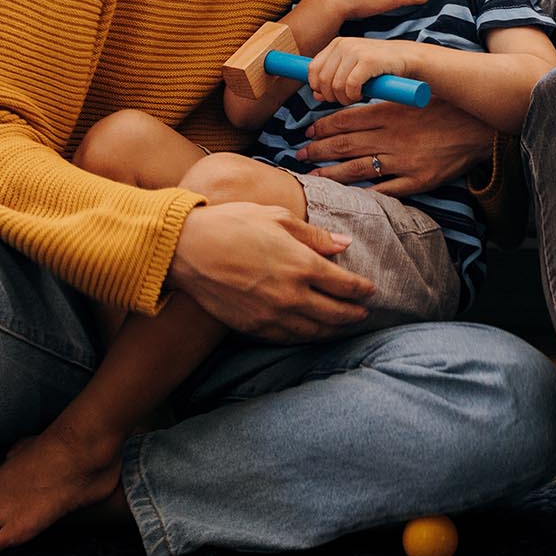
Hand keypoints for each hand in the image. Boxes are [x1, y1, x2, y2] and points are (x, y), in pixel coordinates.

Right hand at [167, 201, 373, 341]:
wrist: (187, 249)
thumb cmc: (231, 224)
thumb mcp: (276, 217)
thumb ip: (314, 235)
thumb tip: (344, 244)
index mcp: (303, 264)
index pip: (346, 285)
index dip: (362, 289)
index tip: (369, 290)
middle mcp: (293, 295)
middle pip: (336, 314)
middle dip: (354, 314)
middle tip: (363, 313)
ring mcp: (273, 315)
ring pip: (315, 331)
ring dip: (334, 330)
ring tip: (342, 326)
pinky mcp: (254, 327)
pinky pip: (289, 338)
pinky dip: (306, 337)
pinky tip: (311, 332)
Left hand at [299, 98, 492, 197]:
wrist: (481, 127)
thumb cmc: (446, 108)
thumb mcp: (413, 98)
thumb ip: (385, 104)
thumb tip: (353, 107)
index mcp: (391, 113)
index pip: (346, 120)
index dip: (323, 127)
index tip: (308, 131)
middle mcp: (393, 138)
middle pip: (345, 145)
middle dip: (318, 151)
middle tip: (299, 155)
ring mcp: (405, 161)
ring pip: (358, 169)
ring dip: (331, 174)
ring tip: (312, 176)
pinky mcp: (418, 180)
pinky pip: (385, 190)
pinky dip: (364, 194)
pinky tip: (347, 196)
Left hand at [306, 36, 427, 107]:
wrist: (409, 59)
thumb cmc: (381, 66)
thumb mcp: (352, 70)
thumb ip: (332, 80)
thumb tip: (315, 95)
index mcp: (337, 44)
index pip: (313, 70)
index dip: (318, 88)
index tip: (330, 96)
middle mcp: (343, 44)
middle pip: (322, 80)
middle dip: (331, 95)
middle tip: (345, 99)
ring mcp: (355, 51)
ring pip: (335, 85)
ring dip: (344, 98)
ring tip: (355, 97)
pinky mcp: (368, 61)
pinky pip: (350, 86)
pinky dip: (354, 95)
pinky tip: (362, 95)